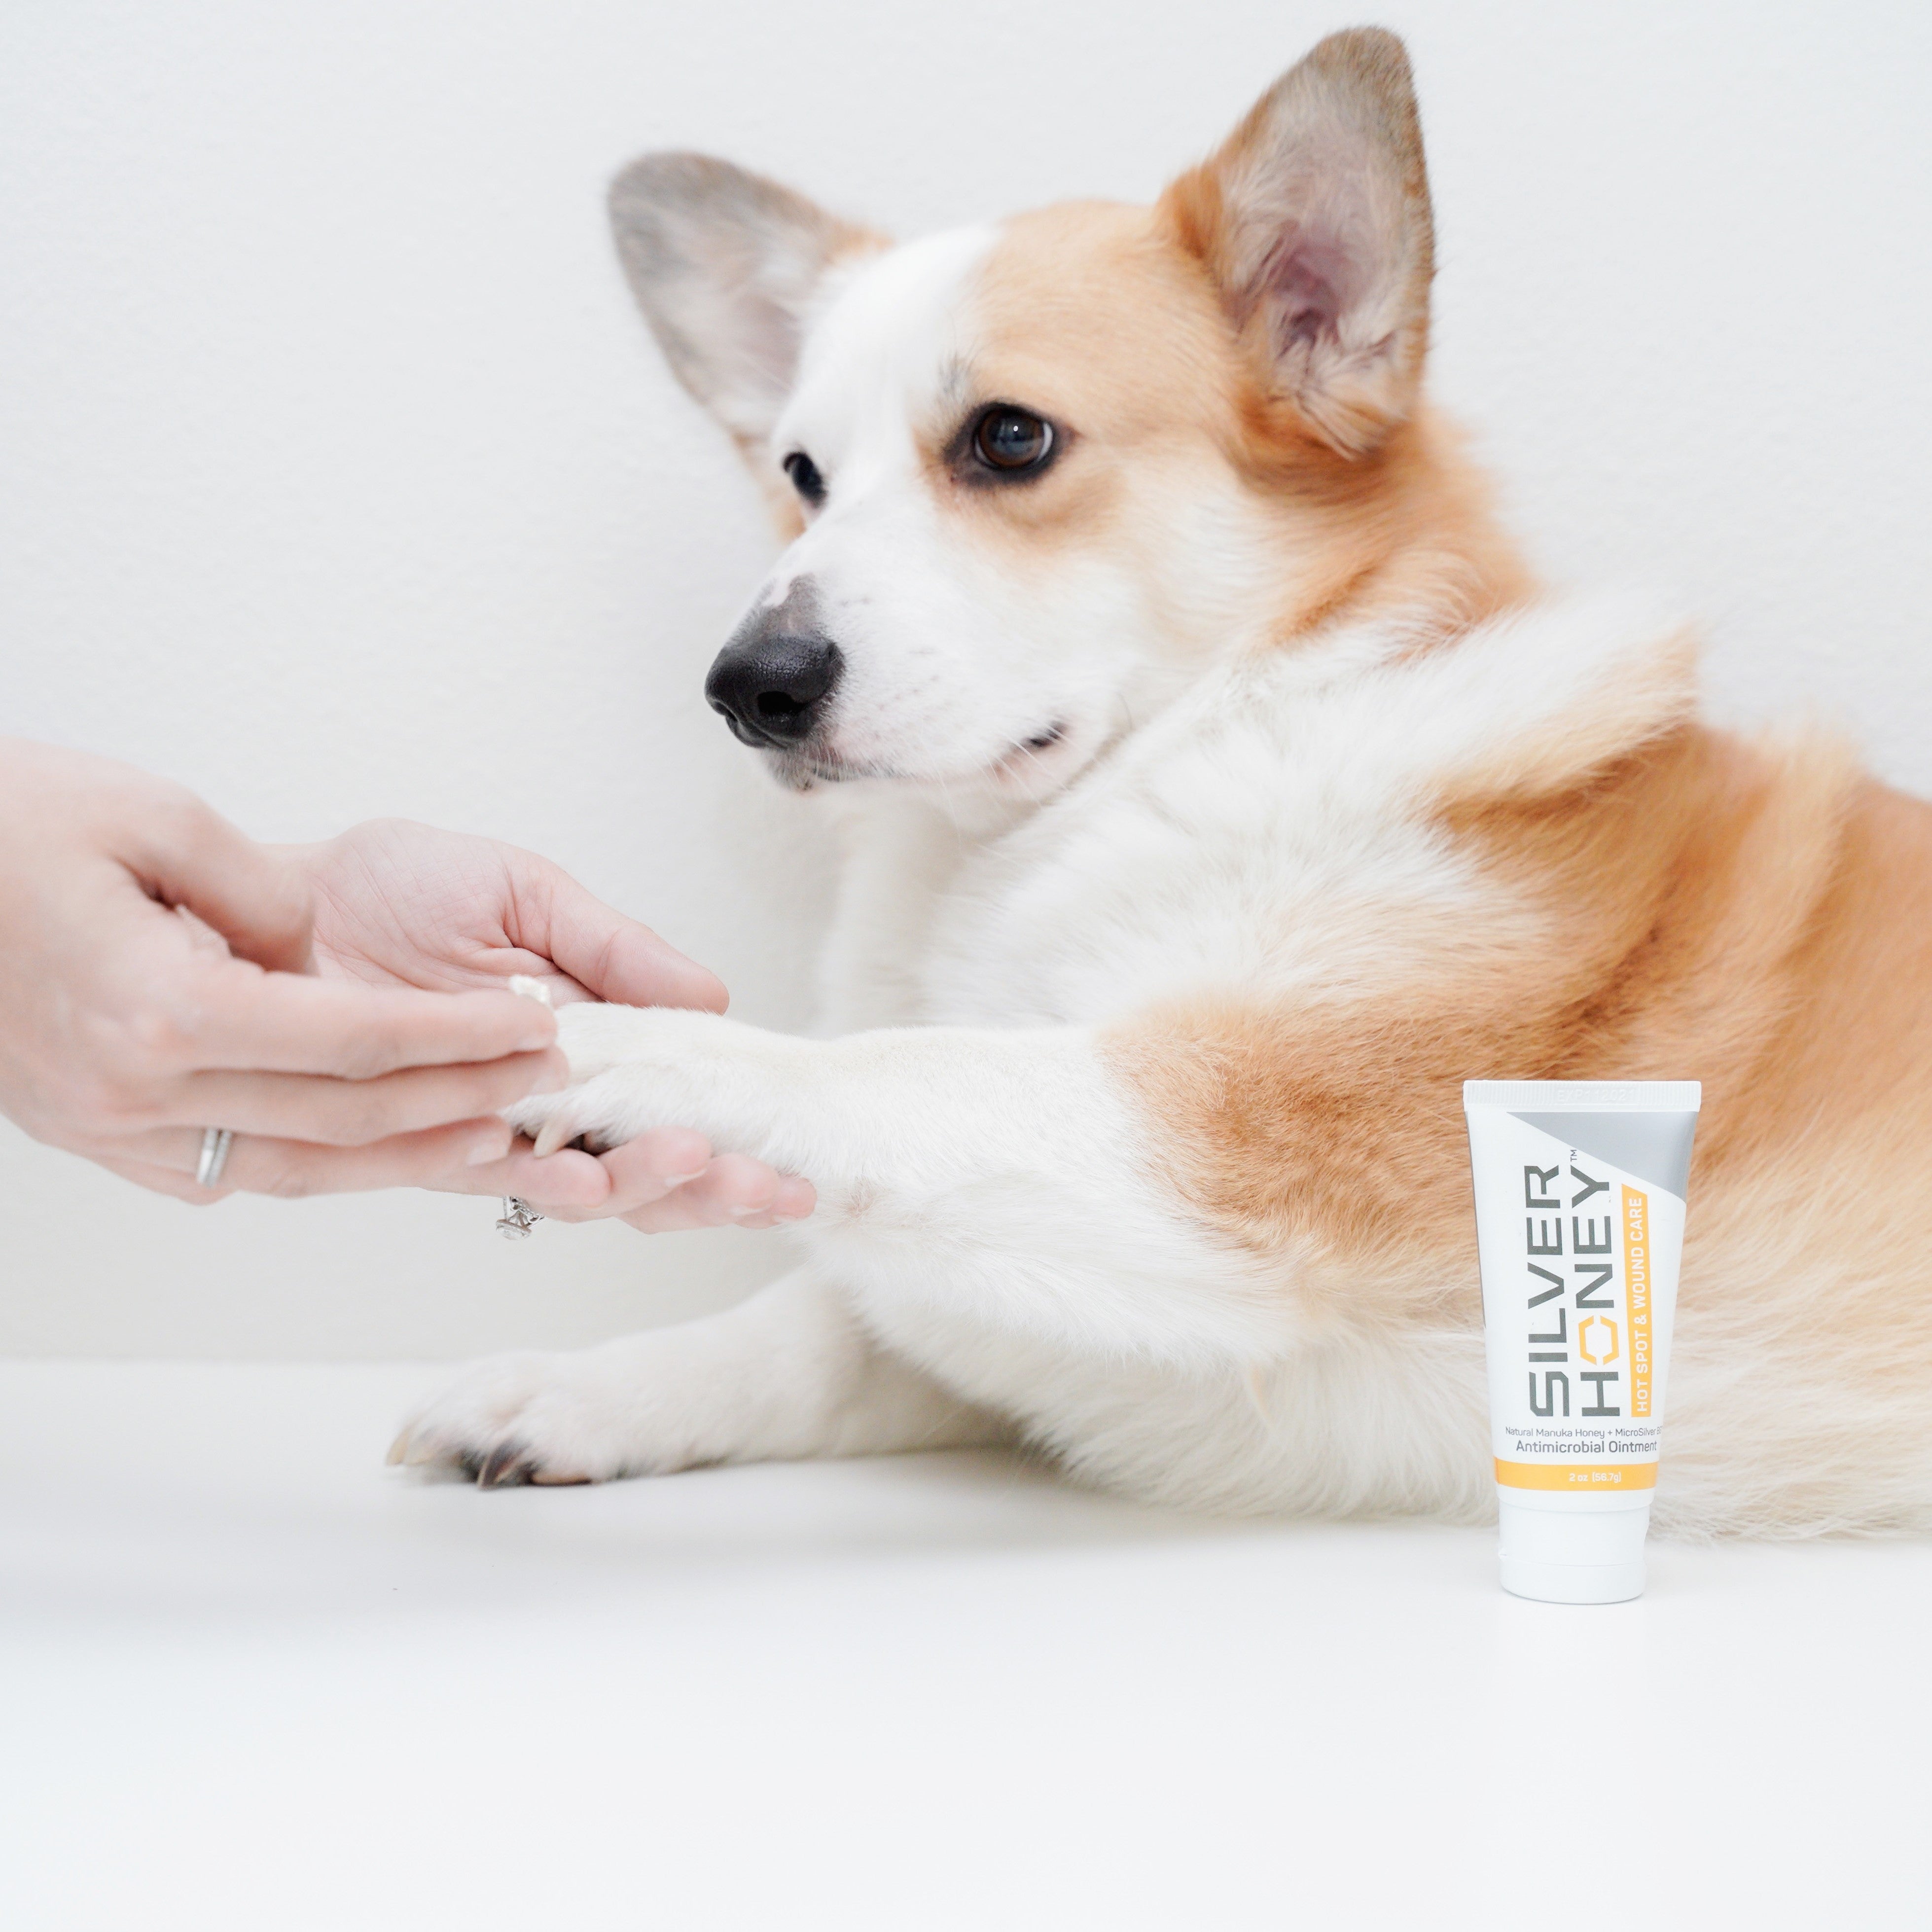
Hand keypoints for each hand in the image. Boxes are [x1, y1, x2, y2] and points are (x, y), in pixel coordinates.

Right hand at [0, 741, 564, 1199]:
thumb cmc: (3, 828)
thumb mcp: (153, 816)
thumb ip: (259, 892)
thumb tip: (319, 950)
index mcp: (159, 1012)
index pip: (357, 1044)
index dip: (460, 1039)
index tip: (535, 1026)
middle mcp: (134, 1092)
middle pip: (341, 1119)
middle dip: (457, 1102)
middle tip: (542, 1081)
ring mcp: (107, 1128)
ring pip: (291, 1167)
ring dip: (401, 1156)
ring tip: (491, 1132)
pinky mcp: (92, 1135)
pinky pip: (225, 1169)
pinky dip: (312, 1162)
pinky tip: (375, 1146)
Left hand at [295, 819, 813, 1229]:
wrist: (268, 903)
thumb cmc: (390, 889)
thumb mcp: (527, 895)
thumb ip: (616, 949)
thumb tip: (715, 995)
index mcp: (585, 1044)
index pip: (676, 1109)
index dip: (735, 1142)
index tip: (790, 1161)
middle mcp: (542, 1102)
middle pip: (643, 1170)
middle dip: (714, 1189)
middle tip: (770, 1191)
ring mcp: (484, 1127)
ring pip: (580, 1187)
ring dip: (644, 1186)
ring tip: (696, 1166)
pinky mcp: (416, 1143)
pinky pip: (485, 1176)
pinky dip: (541, 1175)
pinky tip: (586, 1171)